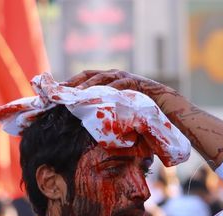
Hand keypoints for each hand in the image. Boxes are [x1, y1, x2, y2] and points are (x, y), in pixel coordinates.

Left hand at [64, 69, 178, 107]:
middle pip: (88, 74)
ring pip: (101, 78)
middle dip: (74, 82)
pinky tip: (99, 96)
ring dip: (88, 86)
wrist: (166, 104)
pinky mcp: (133, 81)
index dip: (70, 84)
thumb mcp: (121, 111)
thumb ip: (108, 116)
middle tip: (60, 90)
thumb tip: (93, 133)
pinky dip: (108, 89)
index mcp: (108, 80)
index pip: (85, 78)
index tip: (55, 92)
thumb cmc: (143, 111)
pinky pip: (118, 84)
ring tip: (77, 94)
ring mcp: (123, 77)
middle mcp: (113, 75)